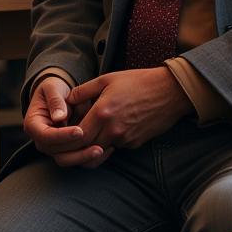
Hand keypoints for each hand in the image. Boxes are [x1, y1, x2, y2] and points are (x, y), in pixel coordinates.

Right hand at [24, 76, 102, 166]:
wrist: (57, 95)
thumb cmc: (53, 89)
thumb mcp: (52, 88)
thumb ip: (55, 100)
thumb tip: (59, 117)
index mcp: (33, 125)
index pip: (46, 136)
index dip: (63, 136)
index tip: (80, 131)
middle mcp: (41, 140)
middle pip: (57, 153)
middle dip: (77, 152)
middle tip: (96, 146)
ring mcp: (52, 147)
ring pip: (66, 159)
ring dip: (83, 157)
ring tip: (101, 150)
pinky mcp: (64, 150)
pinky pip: (75, 158)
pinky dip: (88, 156)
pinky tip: (104, 150)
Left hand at [66, 67, 191, 152]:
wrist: (170, 91)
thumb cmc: (138, 81)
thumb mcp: (107, 79)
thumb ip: (84, 91)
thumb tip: (67, 100)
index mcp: (102, 113)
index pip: (76, 137)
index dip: (66, 138)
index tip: (61, 134)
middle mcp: (113, 130)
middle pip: (86, 150)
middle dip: (74, 150)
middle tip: (69, 142)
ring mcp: (125, 139)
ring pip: (100, 153)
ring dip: (91, 149)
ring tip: (86, 137)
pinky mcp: (135, 144)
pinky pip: (116, 148)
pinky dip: (108, 143)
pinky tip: (109, 130)